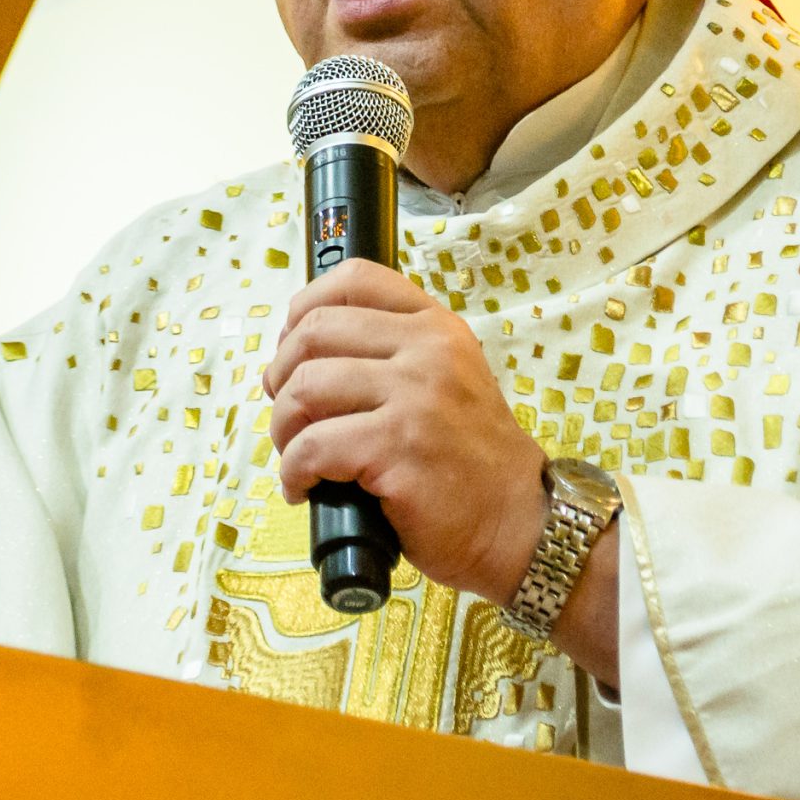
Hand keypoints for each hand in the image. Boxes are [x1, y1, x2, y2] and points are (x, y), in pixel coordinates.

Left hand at [262, 260, 547, 603]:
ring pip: (304, 388)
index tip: (293, 349)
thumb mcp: (444, 381)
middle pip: (314, 332)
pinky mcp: (397, 449)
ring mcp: (415, 398)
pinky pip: (312, 447)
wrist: (517, 521)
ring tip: (295, 456)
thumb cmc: (469, 458)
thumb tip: (291, 363)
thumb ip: (386, 358)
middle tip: (290, 416)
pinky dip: (293, 472)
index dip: (305, 308)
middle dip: (282, 376)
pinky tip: (303, 489)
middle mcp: (427, 351)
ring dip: (282, 427)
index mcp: (436, 327)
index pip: (355, 278)